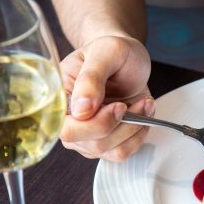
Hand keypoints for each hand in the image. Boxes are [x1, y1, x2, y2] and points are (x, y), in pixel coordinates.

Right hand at [59, 35, 153, 161]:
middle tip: (136, 102)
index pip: (68, 129)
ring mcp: (88, 136)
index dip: (97, 124)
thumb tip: (81, 110)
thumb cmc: (112, 52)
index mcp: (59, 99)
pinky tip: (143, 114)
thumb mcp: (105, 53)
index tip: (119, 106)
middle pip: (94, 144)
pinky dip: (140, 133)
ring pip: (114, 151)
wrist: (126, 59)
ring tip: (144, 103)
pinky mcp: (108, 143)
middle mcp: (70, 122)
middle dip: (124, 125)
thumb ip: (91, 79)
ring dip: (136, 127)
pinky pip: (125, 151)